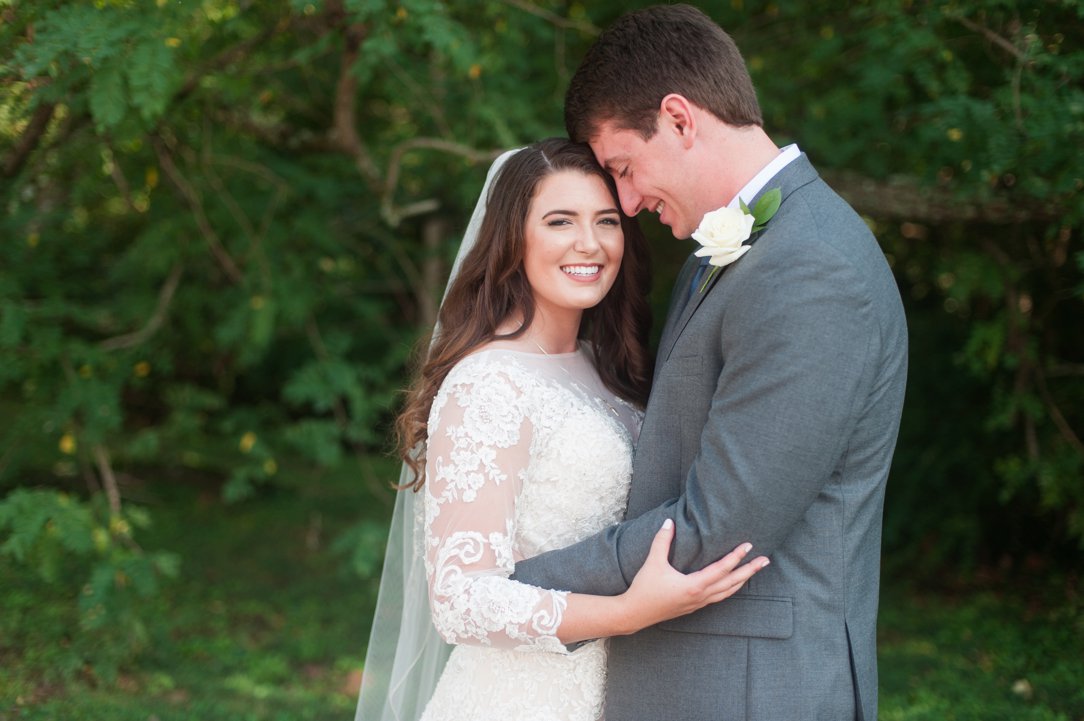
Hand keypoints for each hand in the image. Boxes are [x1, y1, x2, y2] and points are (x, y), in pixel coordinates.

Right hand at [618, 519, 768, 633]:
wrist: (635, 613)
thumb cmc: (645, 588)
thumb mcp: (653, 562)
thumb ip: (662, 540)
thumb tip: (669, 521)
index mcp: (694, 585)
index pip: (722, 569)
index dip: (736, 556)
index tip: (748, 546)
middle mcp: (701, 596)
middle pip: (732, 583)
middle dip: (750, 571)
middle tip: (765, 561)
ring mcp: (699, 603)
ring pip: (727, 592)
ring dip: (742, 581)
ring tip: (754, 571)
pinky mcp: (694, 606)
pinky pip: (719, 597)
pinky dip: (730, 589)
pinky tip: (733, 583)